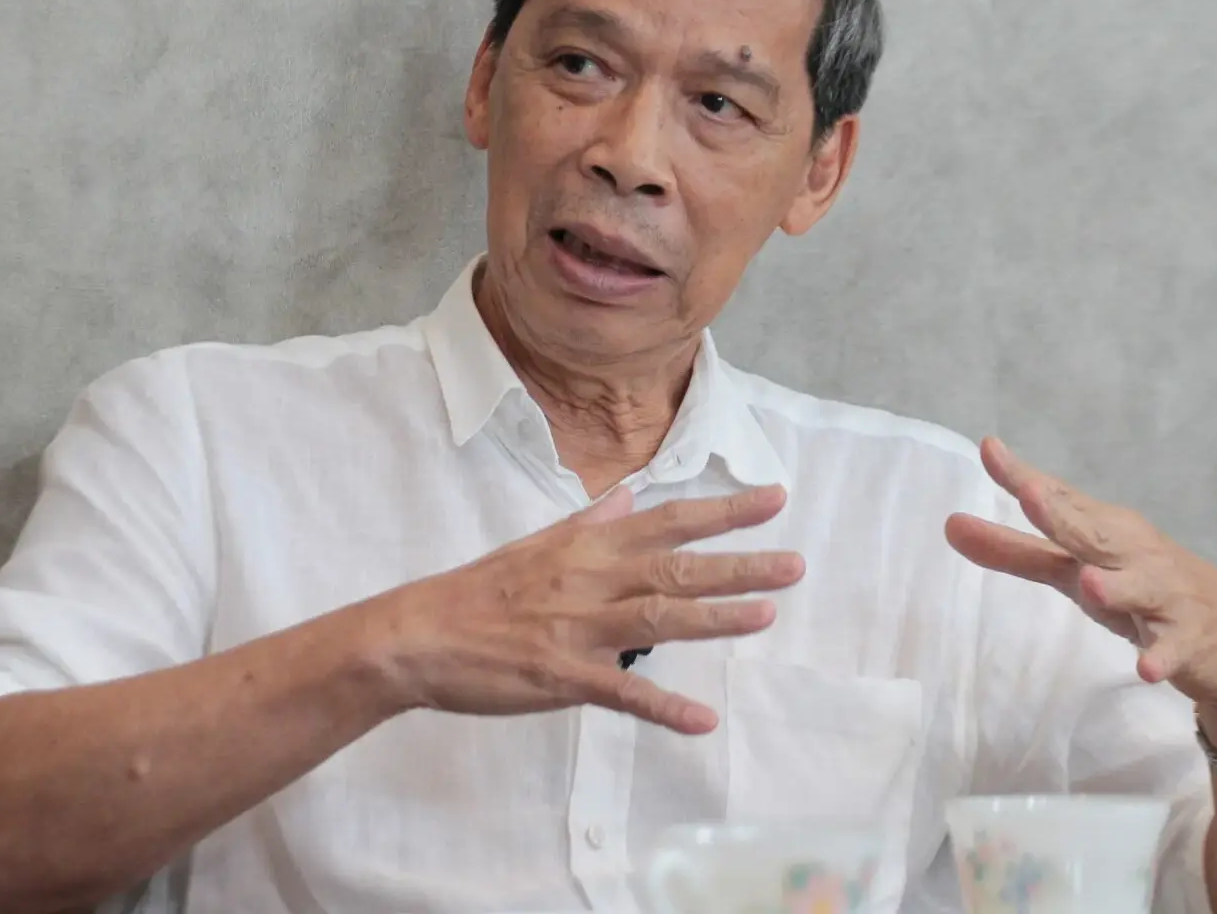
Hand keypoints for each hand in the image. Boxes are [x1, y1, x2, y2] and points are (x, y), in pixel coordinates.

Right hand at [375, 484, 802, 734]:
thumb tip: (630, 497)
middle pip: (676, 568)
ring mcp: (578, 628)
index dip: (723, 511)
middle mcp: (590, 579)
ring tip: (767, 615)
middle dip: (738, 564)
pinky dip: (663, 707)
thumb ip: (589, 522)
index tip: (773, 500)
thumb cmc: (480, 591)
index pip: (668, 521)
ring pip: (659, 619)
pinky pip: (621, 692)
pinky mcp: (562, 676)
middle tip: (795, 563)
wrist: (420, 635)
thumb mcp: (536, 544)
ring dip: (716, 619)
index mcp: (586, 546)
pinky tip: (702, 719)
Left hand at [945, 438, 1216, 711]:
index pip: (1059, 500)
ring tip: (1091, 584)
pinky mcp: (1190, 641)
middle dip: (1063, 515)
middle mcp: (1133, 554)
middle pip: (1094, 533)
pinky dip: (1161, 657)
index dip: (1024, 477)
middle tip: (1030, 494)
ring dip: (1115, 587)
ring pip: (1138, 589)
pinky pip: (1174, 649)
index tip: (989, 448)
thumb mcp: (1072, 569)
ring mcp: (1165, 596)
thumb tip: (948, 525)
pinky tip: (1146, 669)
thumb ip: (1012, 551)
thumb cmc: (1137, 587)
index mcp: (1103, 530)